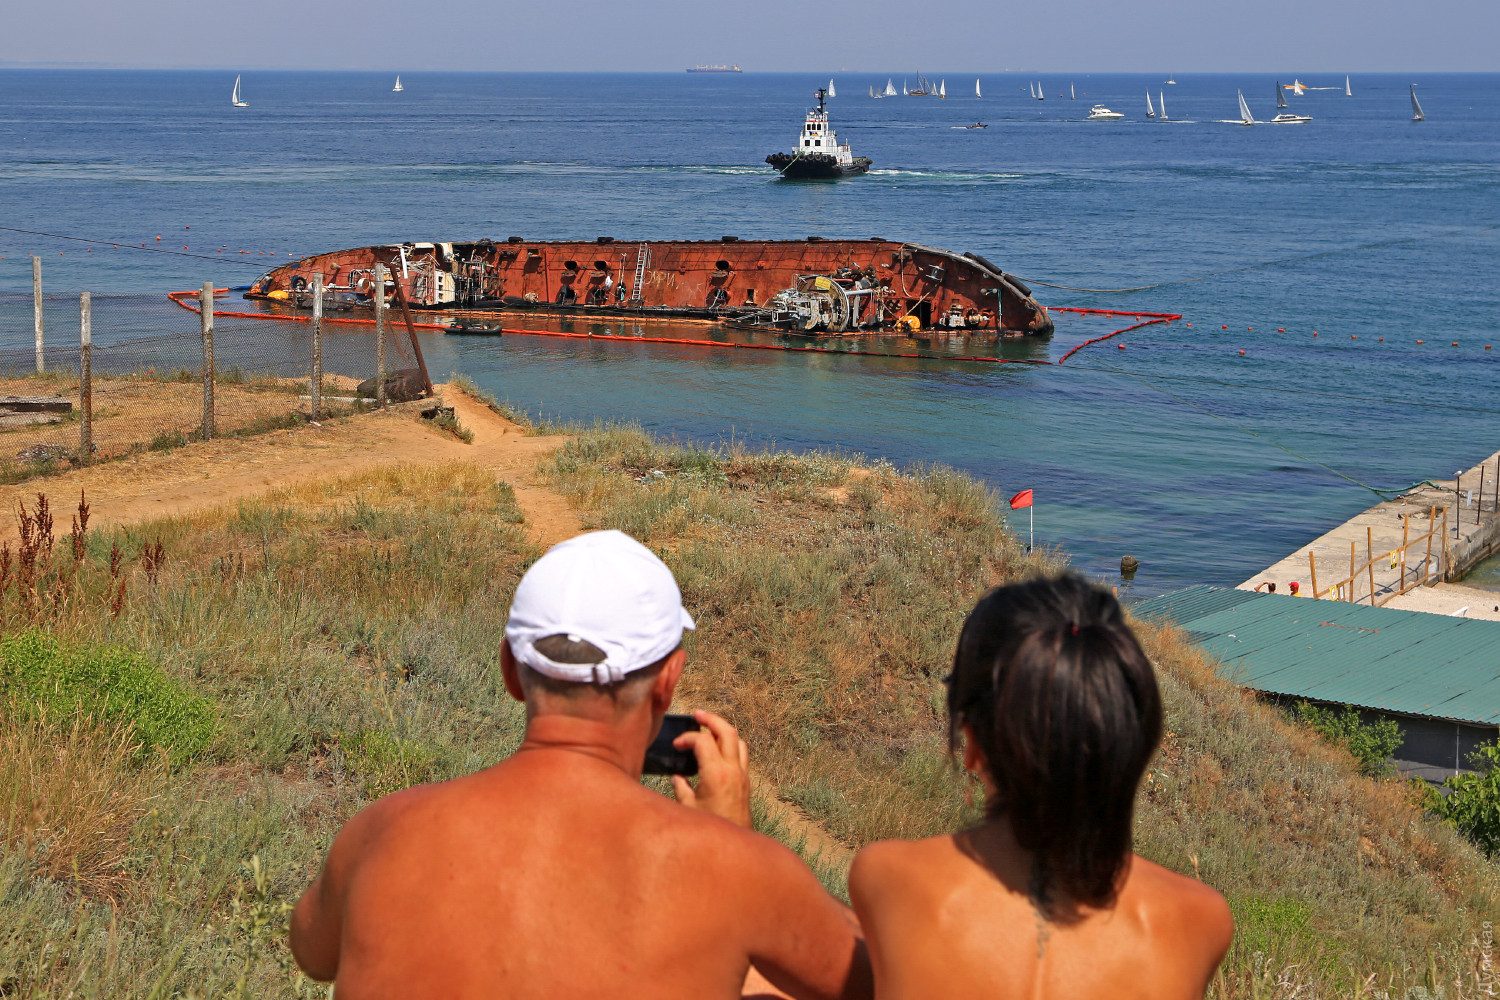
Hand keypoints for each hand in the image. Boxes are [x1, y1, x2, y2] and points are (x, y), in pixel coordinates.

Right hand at [672, 710, 752, 828]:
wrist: (734, 845)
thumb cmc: (711, 829)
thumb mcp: (688, 808)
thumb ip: (680, 788)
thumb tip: (676, 777)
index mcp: (717, 774)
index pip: (703, 741)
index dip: (687, 738)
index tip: (676, 745)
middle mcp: (733, 770)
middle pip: (727, 731)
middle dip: (711, 719)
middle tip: (697, 715)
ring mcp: (742, 775)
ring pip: (738, 740)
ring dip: (723, 730)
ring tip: (709, 727)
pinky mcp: (746, 782)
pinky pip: (741, 753)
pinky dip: (730, 744)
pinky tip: (718, 749)